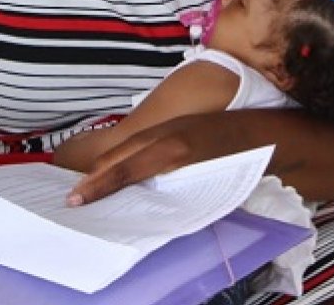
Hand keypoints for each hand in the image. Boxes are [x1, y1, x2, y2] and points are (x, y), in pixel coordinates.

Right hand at [66, 112, 262, 204]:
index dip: (98, 186)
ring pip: (125, 148)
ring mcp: (166, 128)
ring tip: (85, 186)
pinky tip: (115, 169)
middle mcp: (163, 135)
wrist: (262, 130)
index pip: (124, 170)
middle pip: (117, 156)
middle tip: (71, 198)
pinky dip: (120, 158)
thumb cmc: (240, 160)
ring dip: (104, 167)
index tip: (77, 200)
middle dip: (92, 177)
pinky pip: (138, 143)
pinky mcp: (170, 128)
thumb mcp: (209, 181)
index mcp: (170, 149)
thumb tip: (145, 205)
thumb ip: (174, 190)